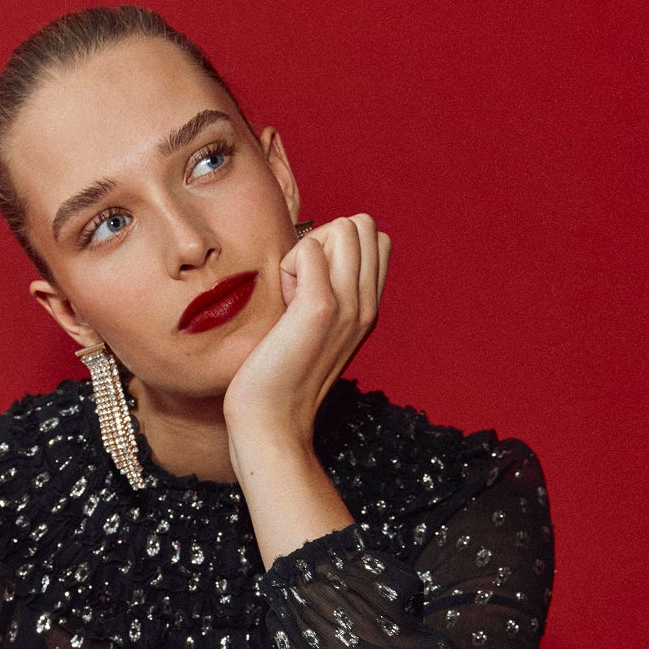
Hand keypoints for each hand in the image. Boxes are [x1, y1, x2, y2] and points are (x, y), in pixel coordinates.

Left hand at [222, 214, 389, 450]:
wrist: (272, 422)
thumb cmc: (279, 376)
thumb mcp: (315, 330)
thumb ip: (326, 293)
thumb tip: (312, 253)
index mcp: (370, 309)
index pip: (376, 240)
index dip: (339, 246)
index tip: (313, 284)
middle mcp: (367, 305)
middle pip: (364, 225)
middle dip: (326, 239)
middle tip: (302, 284)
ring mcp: (349, 306)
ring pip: (344, 227)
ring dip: (308, 250)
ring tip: (293, 294)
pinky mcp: (320, 308)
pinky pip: (309, 247)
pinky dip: (290, 264)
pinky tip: (283, 304)